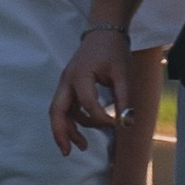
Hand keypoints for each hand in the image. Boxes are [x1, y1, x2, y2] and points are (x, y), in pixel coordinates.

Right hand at [51, 28, 132, 154]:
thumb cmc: (113, 50)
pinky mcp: (69, 86)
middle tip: (68, 152)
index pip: (87, 104)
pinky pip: (66, 107)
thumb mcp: (122, 73)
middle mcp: (67, 81)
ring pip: (59, 111)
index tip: (118, 123)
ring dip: (68, 129)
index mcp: (80, 75)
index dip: (101, 118)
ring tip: (82, 146)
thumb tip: (127, 122)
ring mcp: (65, 83)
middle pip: (57, 111)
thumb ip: (124, 98)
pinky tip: (83, 131)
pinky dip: (72, 120)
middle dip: (61, 133)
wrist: (103, 32)